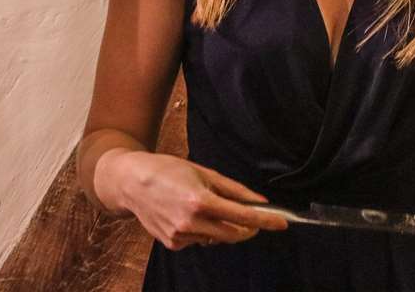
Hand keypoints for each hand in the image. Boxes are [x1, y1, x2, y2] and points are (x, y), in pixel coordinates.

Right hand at [99, 149, 288, 249]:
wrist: (132, 182)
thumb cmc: (170, 171)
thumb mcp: (206, 173)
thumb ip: (235, 190)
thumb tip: (260, 202)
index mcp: (201, 202)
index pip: (242, 216)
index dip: (265, 221)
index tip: (282, 224)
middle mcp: (190, 223)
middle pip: (233, 234)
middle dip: (247, 227)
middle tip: (253, 216)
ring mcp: (179, 236)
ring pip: (216, 238)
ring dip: (221, 226)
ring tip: (204, 205)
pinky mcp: (172, 244)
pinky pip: (199, 240)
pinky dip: (202, 230)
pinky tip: (188, 215)